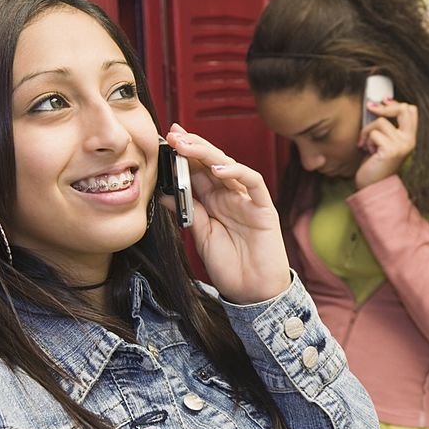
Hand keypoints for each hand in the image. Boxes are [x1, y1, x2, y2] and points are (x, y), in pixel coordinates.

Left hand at [163, 123, 289, 303]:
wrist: (253, 293)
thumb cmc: (230, 266)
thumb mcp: (200, 236)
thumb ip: (187, 212)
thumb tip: (164, 192)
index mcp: (214, 202)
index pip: (197, 170)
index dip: (183, 154)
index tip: (165, 140)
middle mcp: (231, 196)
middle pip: (211, 163)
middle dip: (192, 146)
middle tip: (173, 135)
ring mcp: (247, 200)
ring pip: (230, 166)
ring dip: (208, 153)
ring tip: (188, 146)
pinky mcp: (264, 208)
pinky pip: (253, 183)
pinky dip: (237, 172)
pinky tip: (219, 169)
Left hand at [354, 100, 417, 189]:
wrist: (374, 186)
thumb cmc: (376, 163)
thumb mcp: (386, 141)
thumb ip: (389, 126)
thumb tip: (380, 103)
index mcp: (411, 138)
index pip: (411, 110)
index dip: (396, 103)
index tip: (383, 101)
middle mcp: (410, 141)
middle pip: (403, 109)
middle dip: (384, 107)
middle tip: (370, 108)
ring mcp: (402, 145)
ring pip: (381, 122)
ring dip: (368, 131)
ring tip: (368, 145)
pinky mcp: (391, 150)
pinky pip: (374, 133)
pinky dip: (366, 141)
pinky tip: (368, 151)